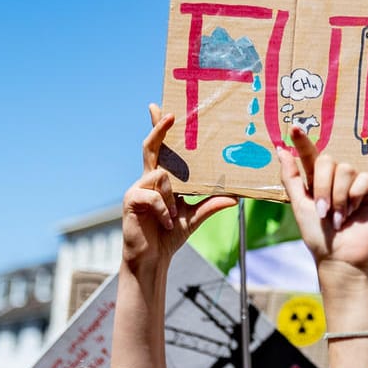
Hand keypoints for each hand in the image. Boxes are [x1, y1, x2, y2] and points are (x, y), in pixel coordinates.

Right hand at [120, 105, 236, 278]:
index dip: (158, 128)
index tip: (160, 108)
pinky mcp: (131, 201)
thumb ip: (211, 205)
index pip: (159, 149)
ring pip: (160, 175)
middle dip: (159, 129)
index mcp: (161, 179)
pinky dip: (164, 210)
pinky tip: (166, 223)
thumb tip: (235, 198)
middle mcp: (147, 179)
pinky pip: (153, 196)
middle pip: (151, 147)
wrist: (151, 259)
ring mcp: (137, 189)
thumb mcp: (194, 218)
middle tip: (169, 114)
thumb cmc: (168, 236)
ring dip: (170, 194)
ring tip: (173, 216)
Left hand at [278, 126, 367, 273]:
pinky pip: (364, 178)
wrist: (341, 257)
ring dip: (338, 196)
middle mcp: (337, 178)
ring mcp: (356, 182)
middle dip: (322, 186)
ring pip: (345, 169)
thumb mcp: (299, 206)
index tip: (293, 127)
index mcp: (317, 180)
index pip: (310, 155)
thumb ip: (291, 178)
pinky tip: (354, 213)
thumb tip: (280, 150)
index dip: (302, 141)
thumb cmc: (318, 236)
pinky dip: (355, 197)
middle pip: (327, 160)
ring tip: (338, 218)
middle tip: (323, 211)